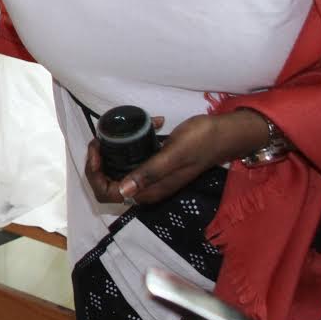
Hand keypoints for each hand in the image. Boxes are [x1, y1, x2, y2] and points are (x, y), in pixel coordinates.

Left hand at [85, 111, 270, 205]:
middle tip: (101, 139)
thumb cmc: (202, 143)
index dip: (95, 174)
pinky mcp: (156, 164)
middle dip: (99, 162)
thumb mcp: (173, 155)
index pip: (108, 193)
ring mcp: (152, 176)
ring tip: (114, 132)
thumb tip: (123, 190)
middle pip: (109, 182)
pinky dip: (132, 144)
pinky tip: (146, 126)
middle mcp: (148, 188)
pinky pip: (134, 158)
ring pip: (119, 169)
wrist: (225, 134)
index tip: (97, 149)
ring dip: (113, 152)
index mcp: (149, 191)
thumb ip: (150, 172)